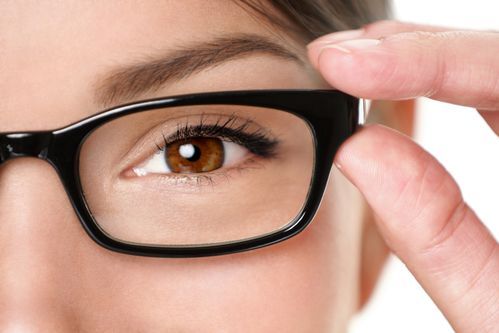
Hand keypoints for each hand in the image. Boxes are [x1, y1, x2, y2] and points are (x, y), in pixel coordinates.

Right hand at [307, 20, 498, 331]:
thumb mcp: (498, 312)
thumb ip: (434, 233)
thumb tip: (359, 151)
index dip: (424, 62)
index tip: (342, 63)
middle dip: (417, 51)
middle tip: (337, 60)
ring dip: (427, 59)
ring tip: (358, 65)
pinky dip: (447, 81)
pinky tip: (404, 81)